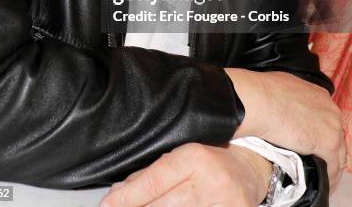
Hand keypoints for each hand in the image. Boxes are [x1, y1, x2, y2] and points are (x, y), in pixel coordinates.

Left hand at [100, 143, 271, 206]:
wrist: (250, 171)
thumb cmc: (212, 158)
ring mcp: (221, 206)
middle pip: (160, 206)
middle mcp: (209, 183)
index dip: (127, 197)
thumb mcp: (183, 155)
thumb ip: (151, 173)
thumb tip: (118, 193)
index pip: (153, 181)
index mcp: (194, 158)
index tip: (107, 205)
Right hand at [226, 68, 345, 189]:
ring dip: (329, 167)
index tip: (312, 144)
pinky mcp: (328, 143)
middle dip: (327, 151)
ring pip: (337, 153)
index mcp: (318, 95)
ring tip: (318, 178)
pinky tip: (320, 184)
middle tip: (317, 163)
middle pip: (335, 136)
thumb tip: (282, 107)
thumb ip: (290, 99)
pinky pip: (333, 166)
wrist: (258, 100)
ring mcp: (332, 126)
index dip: (320, 134)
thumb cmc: (261, 93)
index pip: (326, 120)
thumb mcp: (281, 88)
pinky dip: (328, 177)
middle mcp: (330, 108)